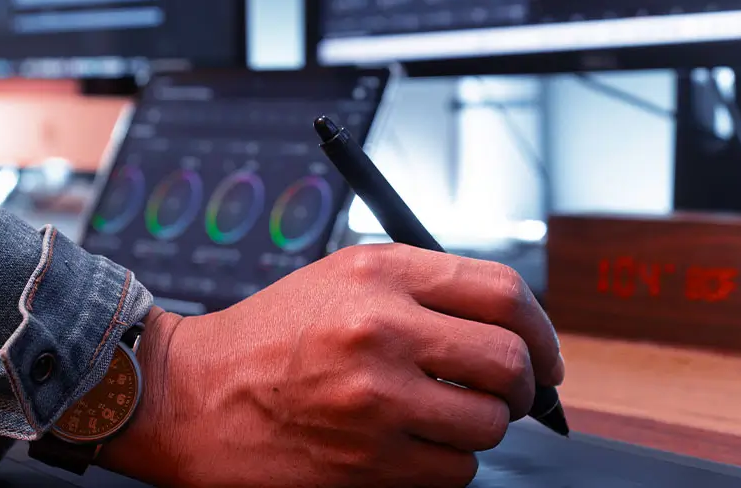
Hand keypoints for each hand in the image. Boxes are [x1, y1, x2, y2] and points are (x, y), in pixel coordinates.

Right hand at [101, 245, 563, 487]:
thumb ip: (424, 289)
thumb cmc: (271, 334)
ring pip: (487, 424)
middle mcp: (381, 328)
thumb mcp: (344, 278)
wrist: (196, 394)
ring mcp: (375, 399)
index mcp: (379, 273)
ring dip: (477, 425)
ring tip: (437, 412)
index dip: (540, 326)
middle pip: (510, 360)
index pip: (500, 291)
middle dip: (525, 385)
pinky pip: (453, 472)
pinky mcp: (369, 463)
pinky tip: (405, 441)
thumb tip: (510, 325)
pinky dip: (444, 463)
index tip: (544, 350)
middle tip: (510, 391)